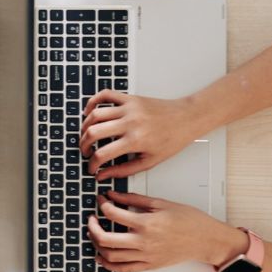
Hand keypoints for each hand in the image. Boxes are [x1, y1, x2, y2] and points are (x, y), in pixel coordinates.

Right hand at [79, 91, 205, 178]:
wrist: (187, 118)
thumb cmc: (172, 140)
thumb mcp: (150, 161)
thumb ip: (123, 170)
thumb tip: (103, 175)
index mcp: (135, 140)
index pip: (102, 154)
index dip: (92, 164)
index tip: (92, 168)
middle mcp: (129, 122)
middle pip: (93, 132)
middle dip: (83, 145)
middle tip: (85, 151)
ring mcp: (128, 108)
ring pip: (95, 114)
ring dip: (84, 126)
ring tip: (85, 135)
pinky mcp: (130, 98)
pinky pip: (105, 95)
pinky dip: (92, 102)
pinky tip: (89, 112)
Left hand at [88, 191, 248, 271]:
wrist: (207, 240)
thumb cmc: (189, 220)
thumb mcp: (161, 203)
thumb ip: (134, 198)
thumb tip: (113, 194)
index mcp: (146, 223)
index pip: (113, 214)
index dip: (102, 205)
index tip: (101, 200)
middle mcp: (143, 242)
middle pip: (105, 239)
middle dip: (92, 228)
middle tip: (91, 219)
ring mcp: (146, 256)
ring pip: (111, 256)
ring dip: (97, 245)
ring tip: (95, 235)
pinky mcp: (149, 266)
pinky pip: (123, 269)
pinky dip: (108, 265)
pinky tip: (101, 257)